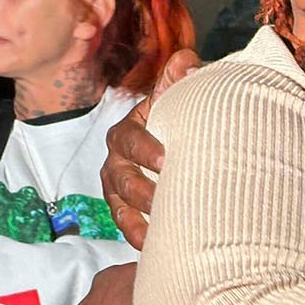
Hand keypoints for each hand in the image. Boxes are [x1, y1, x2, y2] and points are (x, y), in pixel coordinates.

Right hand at [102, 49, 197, 248]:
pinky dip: (137, 234)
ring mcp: (118, 185)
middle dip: (141, 190)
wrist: (172, 141)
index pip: (131, 138)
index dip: (145, 149)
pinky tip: (151, 247)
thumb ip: (178, 81)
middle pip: (122, 176)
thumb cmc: (173, 120)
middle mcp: (117, 158)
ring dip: (137, 218)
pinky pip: (124, 223)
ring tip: (156, 232)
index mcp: (128, 129)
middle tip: (163, 200)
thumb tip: (186, 58)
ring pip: (120, 203)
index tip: (165, 160)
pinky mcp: (123, 208)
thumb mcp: (174, 100)